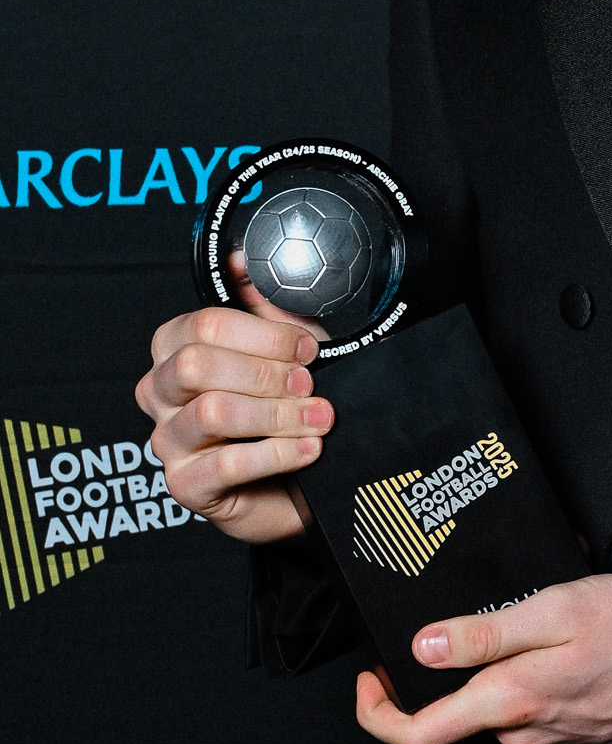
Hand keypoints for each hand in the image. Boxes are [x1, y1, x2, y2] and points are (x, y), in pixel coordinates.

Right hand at [135, 266, 331, 543]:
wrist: (293, 479)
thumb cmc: (282, 406)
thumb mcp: (282, 351)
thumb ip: (264, 306)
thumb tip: (245, 259)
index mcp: (176, 348)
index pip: (204, 324)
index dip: (264, 334)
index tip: (306, 347)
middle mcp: (161, 391)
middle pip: (198, 364)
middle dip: (265, 372)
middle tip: (308, 384)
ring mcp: (168, 440)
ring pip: (211, 412)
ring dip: (277, 414)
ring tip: (318, 418)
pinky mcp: (185, 485)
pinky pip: (225, 465)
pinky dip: (276, 453)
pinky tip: (308, 449)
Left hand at [354, 574, 611, 743]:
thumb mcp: (557, 610)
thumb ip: (487, 634)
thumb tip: (422, 650)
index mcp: (509, 701)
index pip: (416, 736)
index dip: (377, 713)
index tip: (371, 679)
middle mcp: (521, 730)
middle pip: (450, 719)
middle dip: (439, 673)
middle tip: (441, 624)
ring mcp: (547, 736)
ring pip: (492, 707)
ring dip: (492, 666)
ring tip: (517, 611)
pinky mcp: (571, 729)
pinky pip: (528, 706)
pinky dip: (526, 672)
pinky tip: (553, 636)